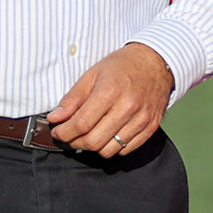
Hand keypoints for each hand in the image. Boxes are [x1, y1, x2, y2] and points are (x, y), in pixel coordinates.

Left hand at [46, 42, 174, 156]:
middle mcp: (128, 107)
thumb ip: (73, 98)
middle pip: (93, 141)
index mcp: (110, 91)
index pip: (81, 124)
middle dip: (74, 142)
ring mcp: (141, 119)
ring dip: (93, 147)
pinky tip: (106, 135)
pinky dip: (112, 147)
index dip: (64, 132)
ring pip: (109, 150)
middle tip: (68, 136)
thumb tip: (56, 118)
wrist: (157, 62)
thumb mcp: (93, 74)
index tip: (57, 131)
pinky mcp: (151, 127)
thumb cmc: (123, 65)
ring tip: (87, 135)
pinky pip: (126, 150)